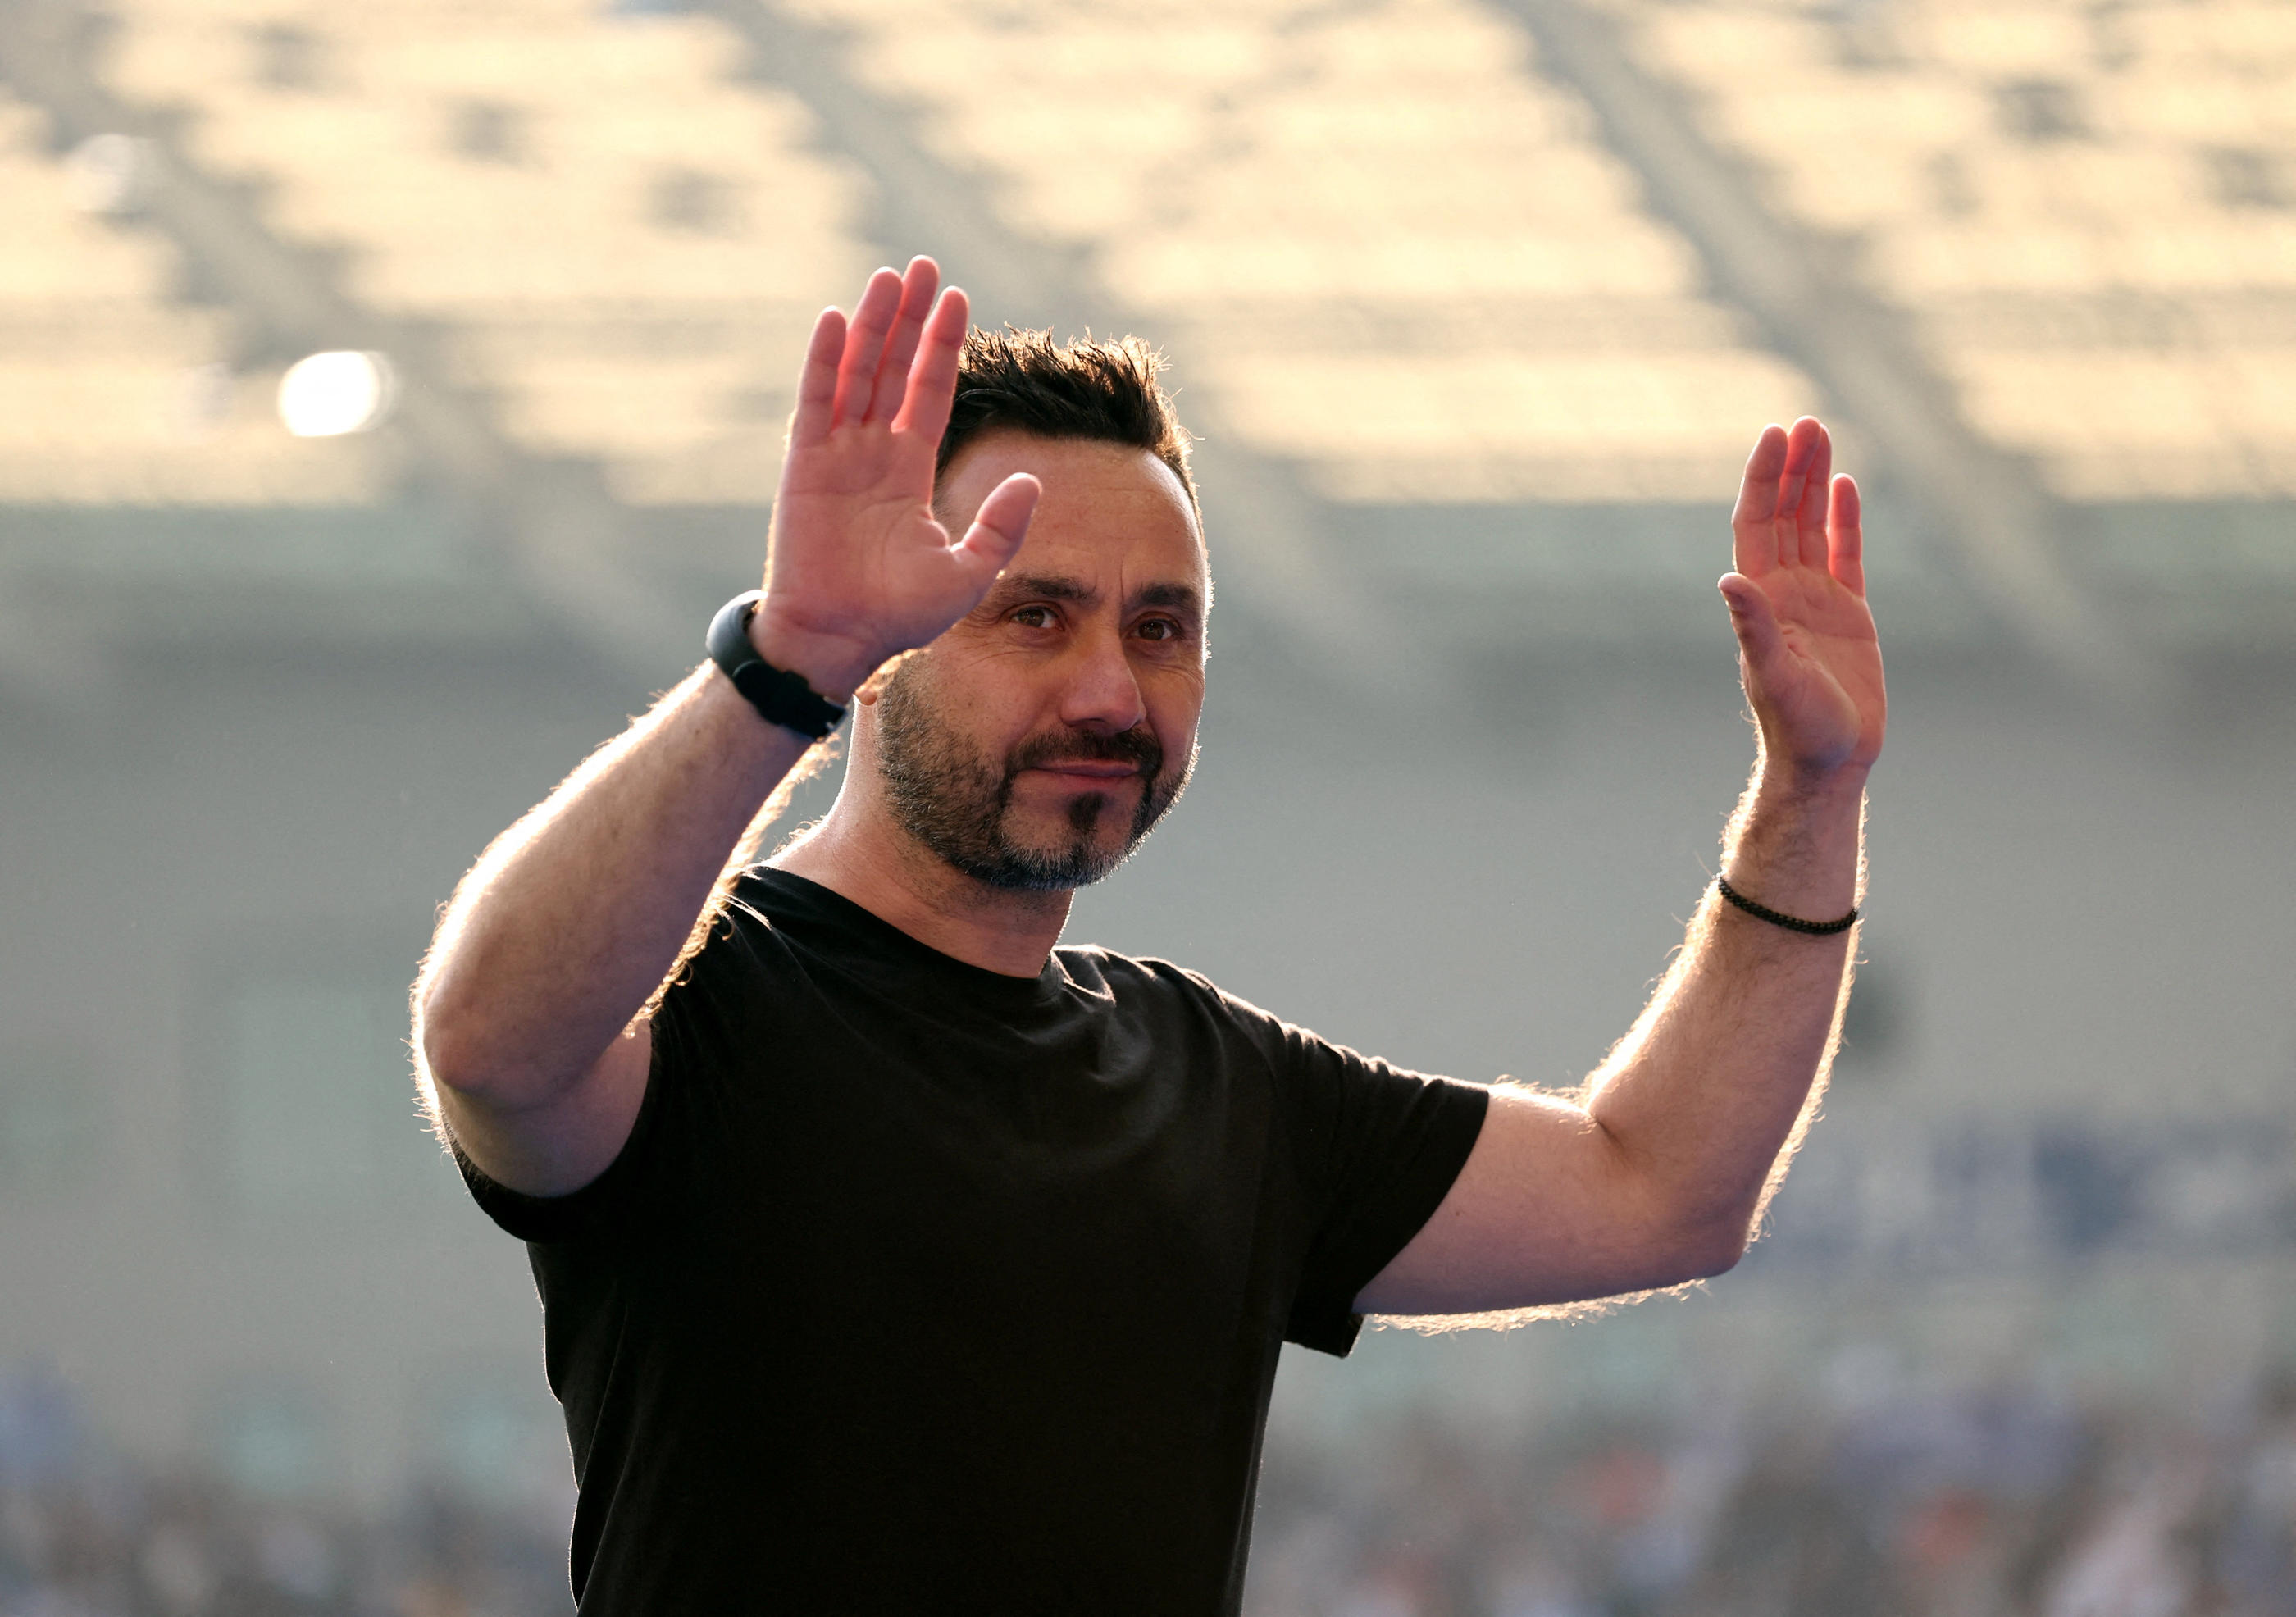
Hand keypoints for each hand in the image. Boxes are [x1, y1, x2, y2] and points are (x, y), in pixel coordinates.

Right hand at [750, 257, 1041, 699]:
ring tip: (890, 276)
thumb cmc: (899, 616)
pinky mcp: (805, 465)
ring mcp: (836, 455)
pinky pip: (817, 402)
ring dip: (873, 325)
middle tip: (923, 265)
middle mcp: (872, 454)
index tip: (956, 299)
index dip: (942, 347)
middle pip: (893, 369)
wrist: (841, 640)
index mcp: (909, 471)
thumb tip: (1033, 480)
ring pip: (857, 374)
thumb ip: (1003, 527)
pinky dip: (826, 361)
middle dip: (909, 318)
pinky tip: (838, 319)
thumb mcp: (969, 571)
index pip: (928, 394)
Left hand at [1720, 418, 1885, 781]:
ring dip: (1815, 482)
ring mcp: (1816, 601)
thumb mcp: (1775, 674)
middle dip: (1791, 469)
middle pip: (1784, 516)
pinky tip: (1846, 485)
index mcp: (1762, 601)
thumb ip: (1754, 628)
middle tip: (1804, 421)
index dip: (1762, 480)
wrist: (1829, 763)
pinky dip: (1844, 520)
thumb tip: (1729, 581)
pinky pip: (1846, 554)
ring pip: (1812, 527)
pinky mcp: (1848, 615)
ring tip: (1821, 433)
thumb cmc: (1798, 727)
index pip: (1757, 525)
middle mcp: (1783, 593)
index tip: (1773, 436)